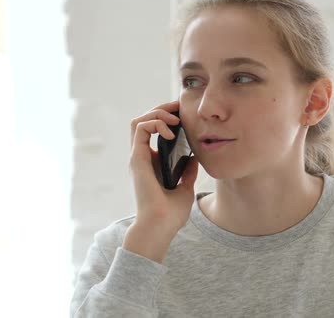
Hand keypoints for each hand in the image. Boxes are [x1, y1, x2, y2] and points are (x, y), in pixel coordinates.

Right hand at [125, 100, 198, 260]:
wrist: (161, 228)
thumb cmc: (171, 214)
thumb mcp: (185, 187)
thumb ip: (188, 171)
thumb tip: (196, 156)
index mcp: (152, 163)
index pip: (154, 130)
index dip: (167, 118)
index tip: (184, 114)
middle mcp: (142, 157)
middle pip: (145, 121)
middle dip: (162, 109)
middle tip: (179, 106)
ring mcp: (137, 157)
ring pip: (138, 120)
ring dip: (157, 113)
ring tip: (175, 119)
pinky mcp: (136, 159)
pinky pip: (139, 128)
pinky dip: (155, 123)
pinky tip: (171, 131)